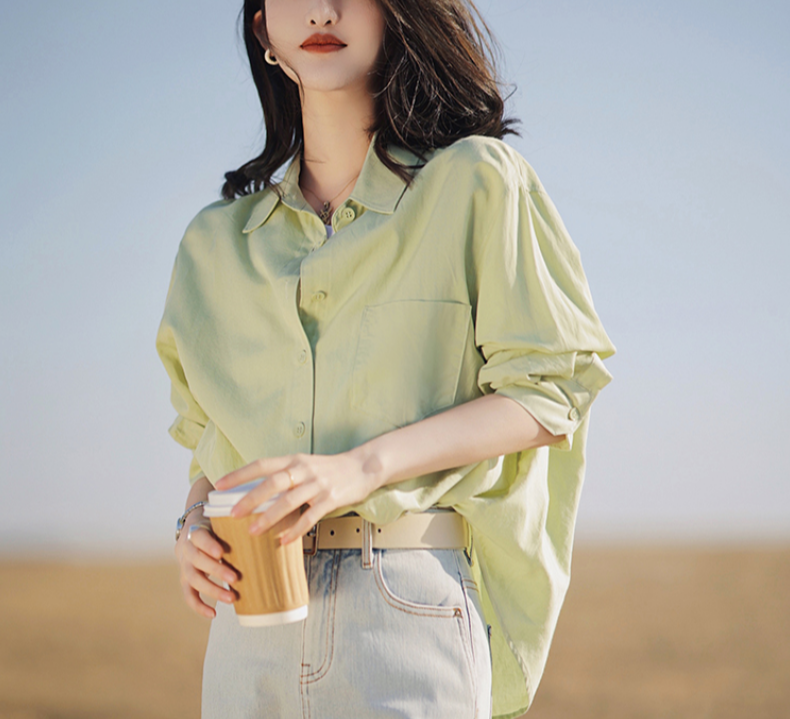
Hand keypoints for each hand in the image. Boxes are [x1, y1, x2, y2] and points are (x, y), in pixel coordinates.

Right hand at [174, 514, 239, 618]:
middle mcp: (186, 549)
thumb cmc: (216, 527)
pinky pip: (188, 595)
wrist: (194, 531)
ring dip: (213, 590)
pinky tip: (213, 614)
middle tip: (235, 578)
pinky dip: (199, 606)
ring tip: (232, 598)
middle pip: (197, 560)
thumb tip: (270, 534)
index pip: (199, 537)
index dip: (208, 545)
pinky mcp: (185, 580)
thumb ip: (237, 527)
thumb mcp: (222, 522)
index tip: (221, 552)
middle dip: (216, 570)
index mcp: (196, 531)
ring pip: (193, 580)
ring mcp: (184, 566)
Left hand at [214, 450, 383, 544]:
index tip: (219, 485)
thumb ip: (284, 477)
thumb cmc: (329, 469)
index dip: (239, 475)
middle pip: (272, 483)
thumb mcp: (304, 466)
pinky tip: (283, 540)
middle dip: (250, 498)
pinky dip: (295, 530)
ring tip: (253, 531)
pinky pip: (310, 516)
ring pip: (289, 501)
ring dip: (269, 517)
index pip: (261, 465)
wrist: (362, 467)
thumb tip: (255, 494)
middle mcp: (303, 470)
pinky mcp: (330, 498)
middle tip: (232, 513)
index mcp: (293, 460)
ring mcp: (317, 484)